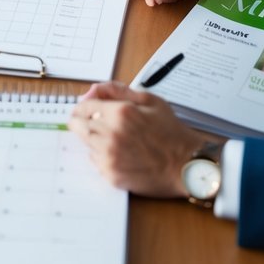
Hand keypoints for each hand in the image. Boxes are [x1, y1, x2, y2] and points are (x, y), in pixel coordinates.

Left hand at [70, 82, 210, 196]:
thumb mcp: (150, 101)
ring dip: (94, 140)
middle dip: (85, 122)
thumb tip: (94, 89)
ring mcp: (109, 156)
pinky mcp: (111, 174)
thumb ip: (118, 90)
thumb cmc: (171, 133)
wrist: (186, 165)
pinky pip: (94, 161)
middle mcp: (111, 134)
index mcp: (120, 112)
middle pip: (77, 125)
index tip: (89, 109)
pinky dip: (102, 157)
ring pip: (85, 144)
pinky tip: (121, 154)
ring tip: (116, 140)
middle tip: (100, 124)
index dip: (85, 107)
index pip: (83, 107)